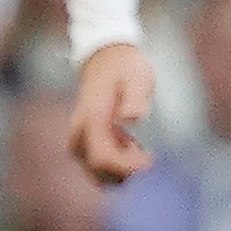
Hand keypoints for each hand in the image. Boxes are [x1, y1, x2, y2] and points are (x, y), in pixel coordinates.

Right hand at [68, 43, 156, 184]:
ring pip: (96, 171)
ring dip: (121, 168)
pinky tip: (130, 144)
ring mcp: (79, 137)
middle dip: (125, 171)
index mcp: (92, 120)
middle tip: (146, 153)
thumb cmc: (126, 69)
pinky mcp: (84, 139)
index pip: (102, 158)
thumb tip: (131, 117)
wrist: (106, 58)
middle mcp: (80, 132)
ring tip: (137, 144)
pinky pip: (96, 164)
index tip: (150, 159)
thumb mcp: (138, 78)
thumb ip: (135, 98)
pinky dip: (116, 163)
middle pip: (97, 171)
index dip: (127, 166)